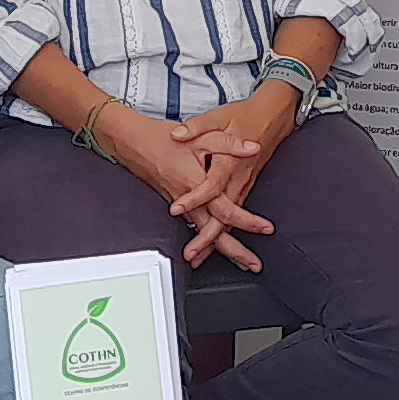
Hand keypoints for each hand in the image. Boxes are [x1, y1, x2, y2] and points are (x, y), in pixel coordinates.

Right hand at [93, 102, 271, 271]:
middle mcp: (189, 200)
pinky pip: (193, 228)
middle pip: (214, 234)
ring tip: (240, 262)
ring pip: (203, 234)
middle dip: (235, 252)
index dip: (247, 221)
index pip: (226, 209)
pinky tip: (207, 250)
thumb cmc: (162, 138)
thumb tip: (252, 147)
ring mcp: (180, 205)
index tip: (265, 229)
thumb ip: (228, 142)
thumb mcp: (199, 135)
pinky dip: (203, 243)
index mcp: (197, 183)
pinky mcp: (175, 204)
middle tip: (254, 265)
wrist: (132, 141)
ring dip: (221, 251)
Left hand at [166, 88, 296, 263]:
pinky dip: (225, 232)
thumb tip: (178, 134)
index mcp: (228, 161)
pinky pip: (234, 215)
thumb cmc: (243, 117)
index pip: (210, 185)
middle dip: (208, 237)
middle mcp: (237, 179)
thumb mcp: (217, 116)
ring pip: (230, 220)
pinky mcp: (244, 187)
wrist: (271, 117)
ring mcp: (243, 186)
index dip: (194, 198)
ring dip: (218, 242)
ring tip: (200, 258)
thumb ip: (197, 126)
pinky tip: (217, 245)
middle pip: (223, 215)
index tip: (177, 208)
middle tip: (192, 254)